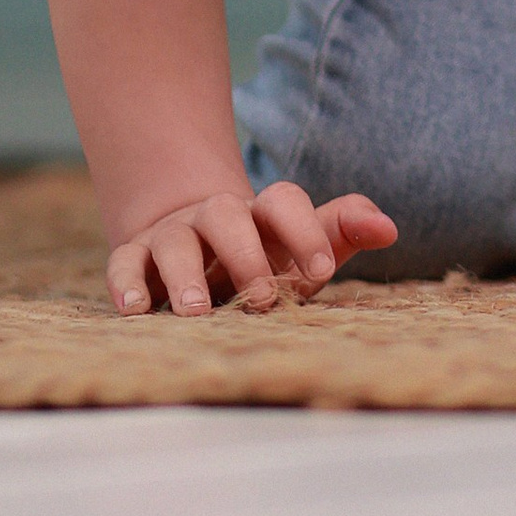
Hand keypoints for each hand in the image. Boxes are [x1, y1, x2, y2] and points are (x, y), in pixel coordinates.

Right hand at [108, 179, 395, 317]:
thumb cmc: (262, 254)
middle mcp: (216, 216)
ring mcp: (173, 234)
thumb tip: (391, 228)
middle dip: (246, 254)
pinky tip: (136, 311)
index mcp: (261, 212)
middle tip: (264, 299)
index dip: (305, 232)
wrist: (195, 240)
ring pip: (175, 241)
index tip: (324, 273)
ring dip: (186, 275)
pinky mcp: (135, 257)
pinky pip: (124, 263)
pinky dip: (127, 285)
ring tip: (198, 313)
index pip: (284, 202)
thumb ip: (341, 232)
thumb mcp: (301, 248)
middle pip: (227, 215)